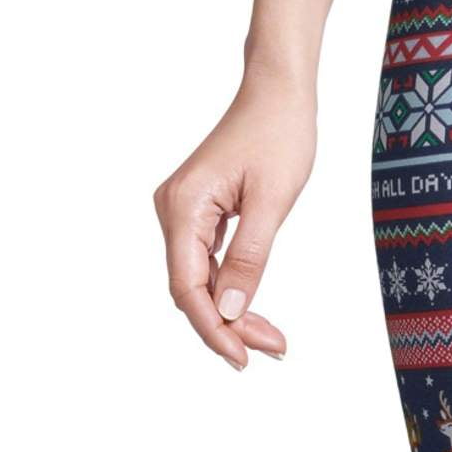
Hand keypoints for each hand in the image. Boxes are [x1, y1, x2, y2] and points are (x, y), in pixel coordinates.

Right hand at [153, 73, 315, 369]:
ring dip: (232, 312)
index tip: (243, 358)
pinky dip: (231, 288)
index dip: (214, 328)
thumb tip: (233, 310)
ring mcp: (182, 212)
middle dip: (228, 325)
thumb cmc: (279, 135)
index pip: (188, 287)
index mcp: (183, 207)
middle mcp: (172, 211)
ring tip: (272, 338)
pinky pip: (207, 263)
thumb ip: (250, 257)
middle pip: (191, 289)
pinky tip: (254, 309)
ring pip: (199, 280)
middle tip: (274, 349)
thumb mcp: (272, 202)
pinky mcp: (198, 213)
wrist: (277, 93)